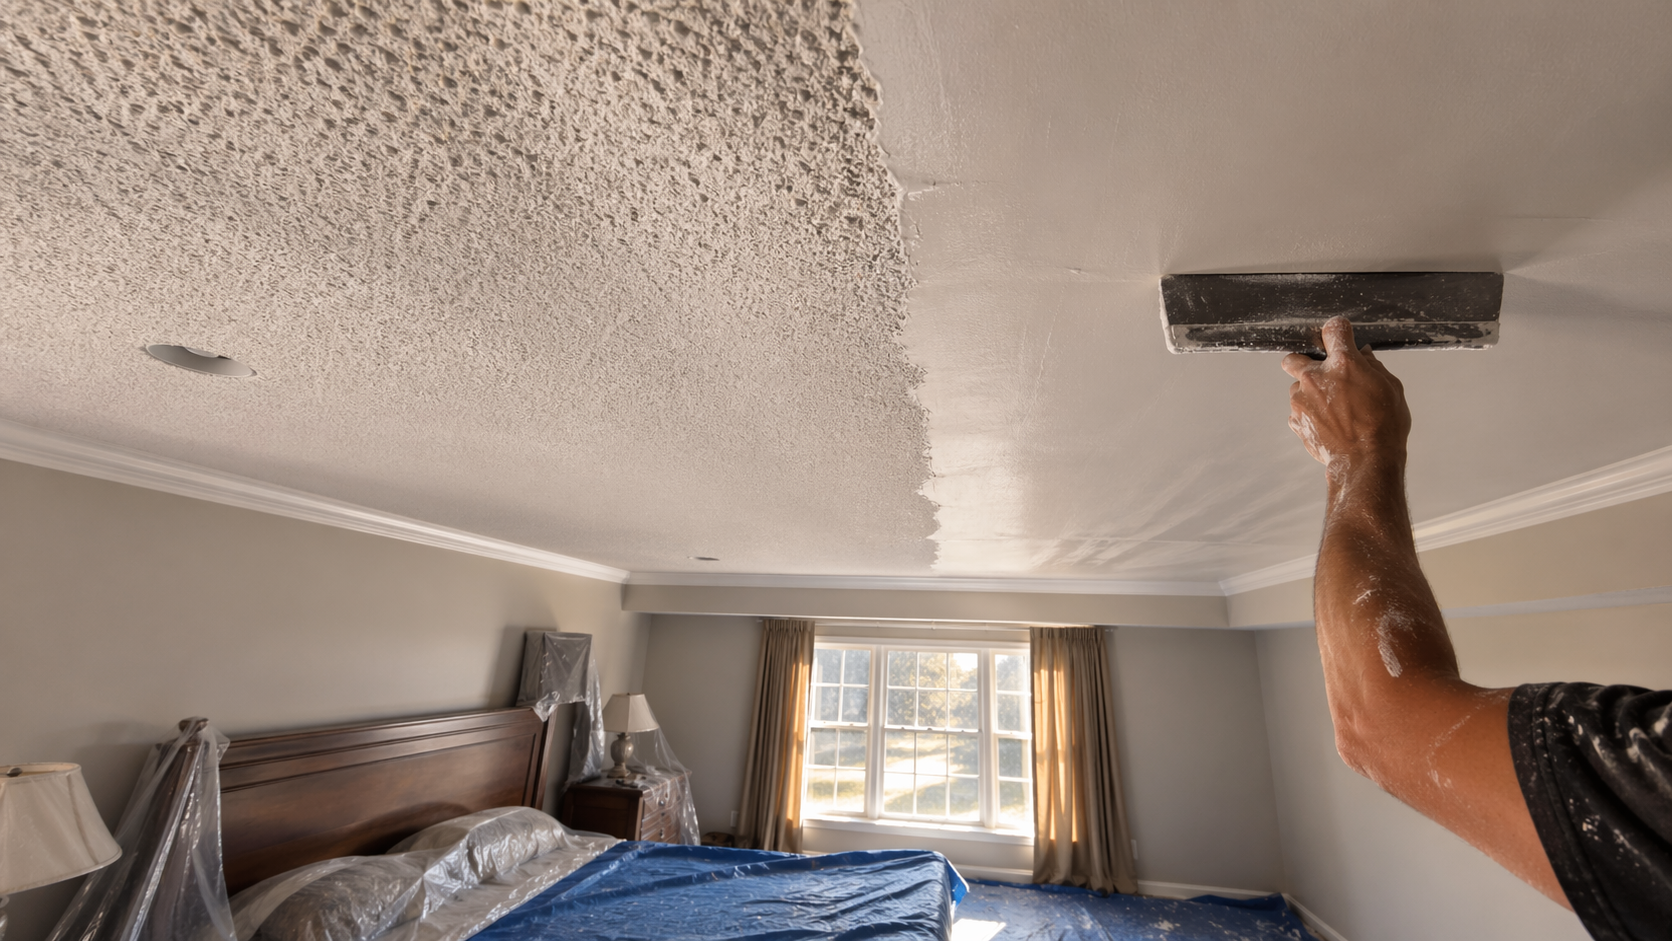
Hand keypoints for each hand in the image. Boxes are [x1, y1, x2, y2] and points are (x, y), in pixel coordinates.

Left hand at [1281, 316, 1410, 470]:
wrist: (1365, 461)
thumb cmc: (1383, 426)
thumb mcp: (1391, 388)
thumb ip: (1372, 367)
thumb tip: (1363, 355)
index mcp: (1344, 364)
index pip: (1334, 330)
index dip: (1338, 330)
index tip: (1339, 334)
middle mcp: (1316, 378)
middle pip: (1294, 358)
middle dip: (1305, 362)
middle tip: (1323, 374)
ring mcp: (1302, 399)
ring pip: (1297, 387)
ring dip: (1311, 393)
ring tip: (1334, 409)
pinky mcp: (1295, 419)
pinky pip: (1299, 409)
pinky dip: (1310, 413)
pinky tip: (1329, 423)